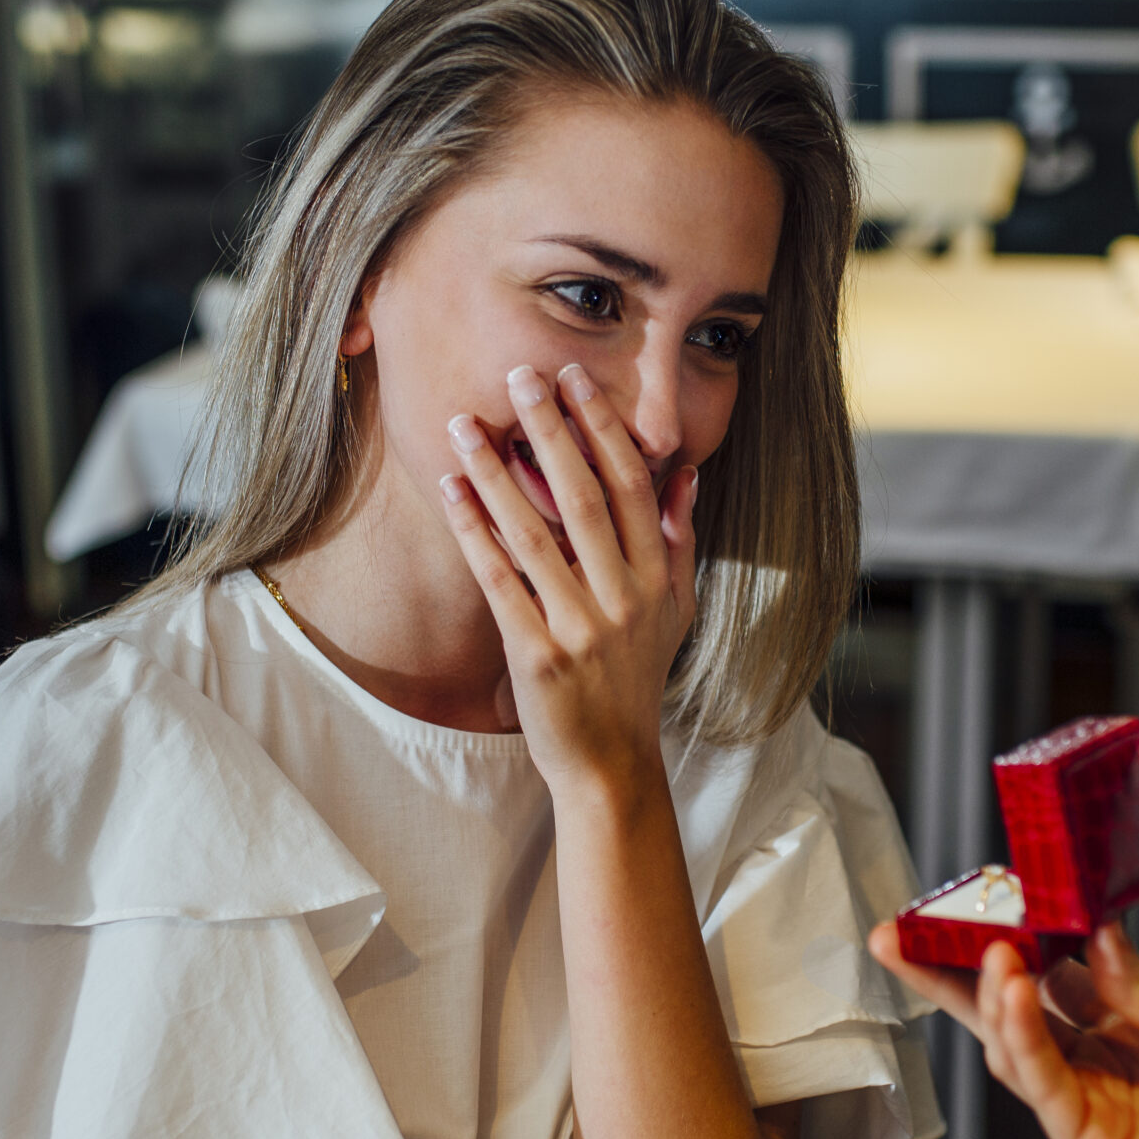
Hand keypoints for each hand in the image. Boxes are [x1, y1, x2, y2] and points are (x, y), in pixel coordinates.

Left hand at [436, 363, 696, 798]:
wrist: (611, 762)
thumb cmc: (637, 678)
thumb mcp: (675, 610)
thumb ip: (677, 539)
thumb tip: (686, 473)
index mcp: (657, 579)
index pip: (632, 486)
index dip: (604, 429)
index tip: (575, 380)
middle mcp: (624, 598)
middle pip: (585, 497)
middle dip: (551, 431)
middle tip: (521, 377)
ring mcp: (580, 627)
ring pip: (534, 533)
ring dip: (495, 474)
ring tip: (464, 425)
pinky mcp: (536, 655)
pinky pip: (499, 581)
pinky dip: (475, 532)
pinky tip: (452, 491)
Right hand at [872, 921, 1138, 1138]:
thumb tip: (1092, 935)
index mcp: (1138, 1027)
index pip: (1060, 971)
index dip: (1021, 935)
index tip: (983, 897)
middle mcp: (1104, 1064)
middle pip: (1016, 1008)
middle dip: (956, 970)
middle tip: (908, 929)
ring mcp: (1091, 1110)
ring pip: (1015, 1046)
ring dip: (990, 996)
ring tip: (983, 951)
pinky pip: (1042, 1088)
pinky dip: (1020, 1041)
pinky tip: (1010, 997)